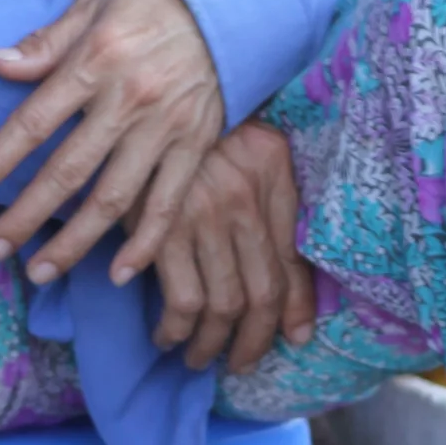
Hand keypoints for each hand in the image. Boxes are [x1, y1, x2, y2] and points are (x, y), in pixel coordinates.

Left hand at [0, 0, 225, 287]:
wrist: (226, 1)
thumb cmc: (151, 2)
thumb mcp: (93, 7)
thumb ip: (45, 44)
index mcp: (94, 62)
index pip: (34, 122)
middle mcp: (127, 100)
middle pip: (68, 171)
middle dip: (26, 216)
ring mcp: (164, 128)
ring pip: (114, 199)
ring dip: (75, 242)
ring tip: (41, 272)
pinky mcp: (196, 146)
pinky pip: (168, 203)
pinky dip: (145, 243)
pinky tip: (121, 274)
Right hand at [145, 120, 317, 373]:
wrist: (149, 82)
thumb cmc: (203, 116)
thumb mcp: (253, 143)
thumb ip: (274, 196)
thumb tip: (290, 270)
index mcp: (273, 175)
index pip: (291, 261)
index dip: (296, 309)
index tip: (295, 337)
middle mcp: (245, 198)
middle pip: (260, 293)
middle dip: (253, 341)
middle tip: (242, 361)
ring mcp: (203, 214)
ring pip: (223, 304)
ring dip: (211, 345)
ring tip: (201, 358)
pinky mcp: (160, 226)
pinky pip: (181, 298)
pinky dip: (176, 328)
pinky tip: (168, 335)